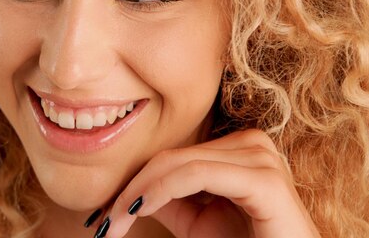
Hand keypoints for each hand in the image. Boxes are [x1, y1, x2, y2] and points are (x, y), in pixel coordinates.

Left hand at [92, 129, 320, 237]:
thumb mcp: (199, 223)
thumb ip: (170, 201)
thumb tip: (129, 192)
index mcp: (238, 149)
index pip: (173, 156)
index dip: (134, 182)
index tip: (104, 215)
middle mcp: (251, 144)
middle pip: (171, 158)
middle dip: (130, 191)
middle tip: (103, 224)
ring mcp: (261, 156)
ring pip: (179, 164)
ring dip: (139, 193)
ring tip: (115, 223)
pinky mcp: (264, 180)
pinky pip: (197, 175)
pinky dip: (161, 191)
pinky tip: (140, 209)